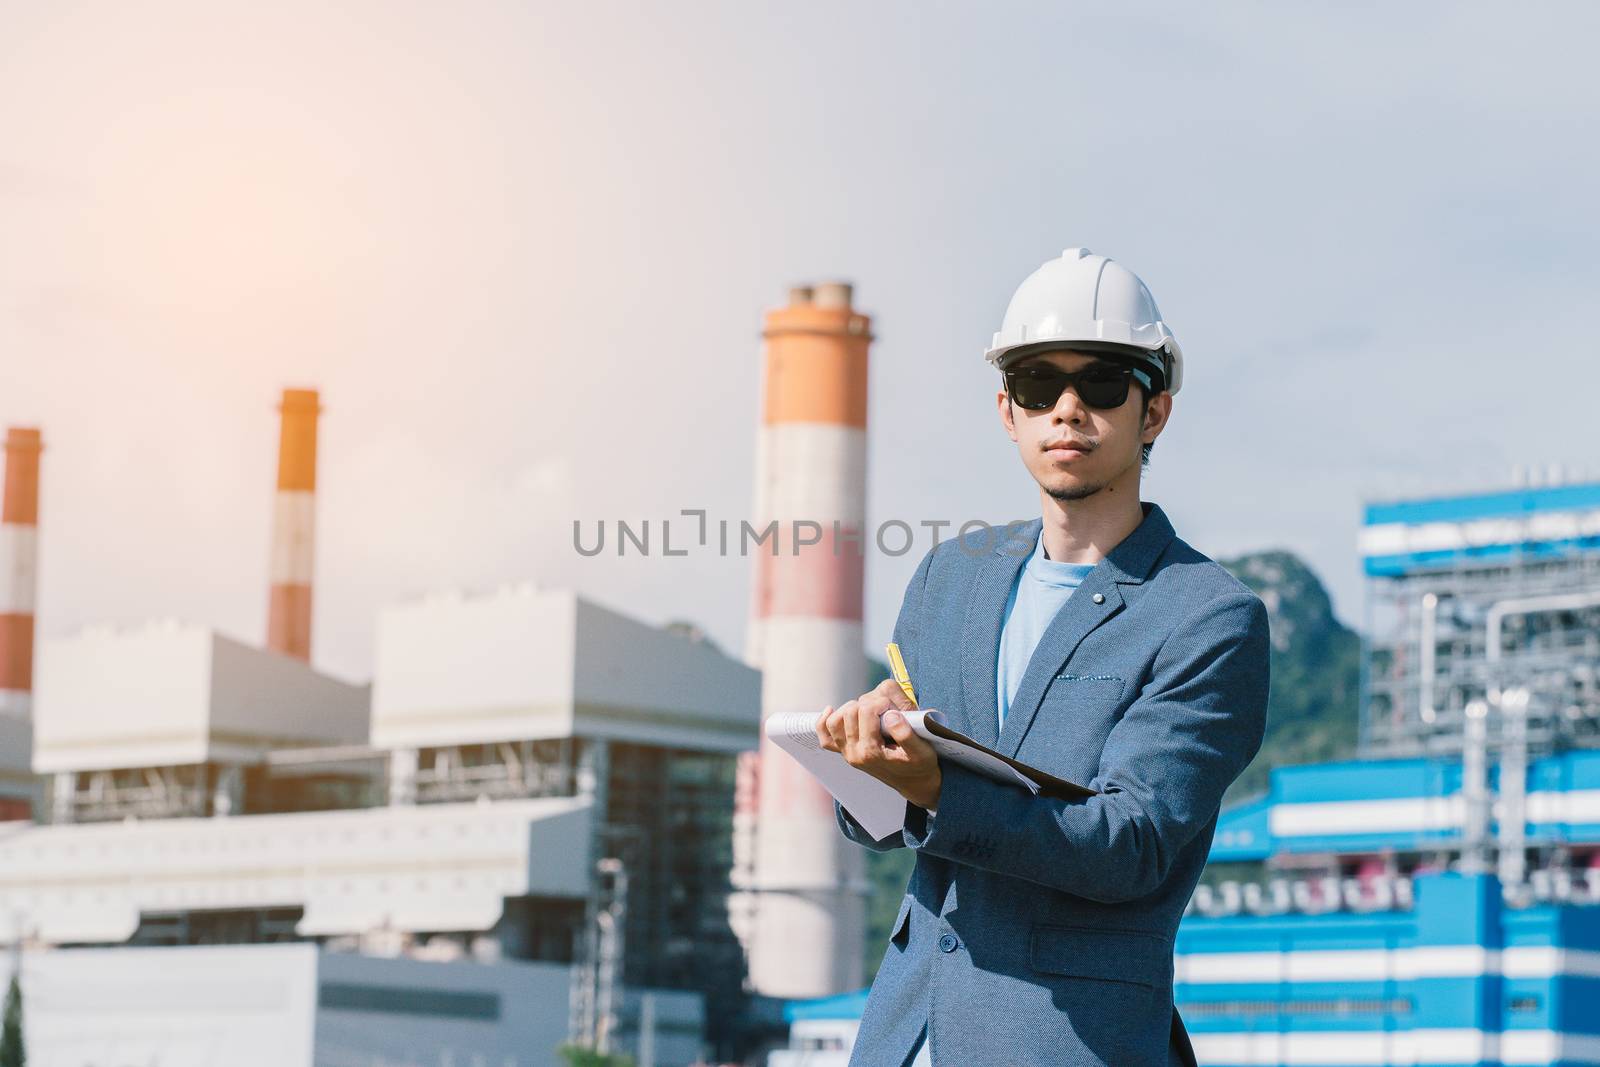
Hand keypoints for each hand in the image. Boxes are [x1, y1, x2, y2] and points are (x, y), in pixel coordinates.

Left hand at [815, 678, 942, 810]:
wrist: (914, 783)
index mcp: (872, 752)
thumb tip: (890, 715)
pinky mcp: (845, 752)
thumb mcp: (922, 751)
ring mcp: (847, 753)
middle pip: (849, 712)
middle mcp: (855, 753)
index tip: (892, 706)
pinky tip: (832, 710)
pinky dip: (824, 721)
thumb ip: (906, 734)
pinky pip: (825, 737)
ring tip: (868, 710)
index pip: (866, 711)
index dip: (880, 702)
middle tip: (883, 709)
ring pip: (834, 721)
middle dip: (867, 704)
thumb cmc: (919, 765)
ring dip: (850, 709)